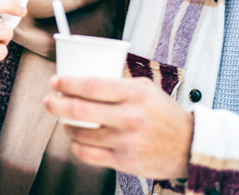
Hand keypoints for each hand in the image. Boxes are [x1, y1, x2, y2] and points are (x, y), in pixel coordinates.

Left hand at [44, 76, 193, 179]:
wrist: (190, 146)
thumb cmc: (164, 114)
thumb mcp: (146, 89)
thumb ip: (119, 83)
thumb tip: (84, 76)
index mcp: (134, 94)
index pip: (92, 86)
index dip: (68, 83)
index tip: (55, 81)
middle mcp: (130, 117)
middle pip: (80, 109)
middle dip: (57, 104)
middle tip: (49, 100)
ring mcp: (126, 141)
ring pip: (81, 133)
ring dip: (66, 126)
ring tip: (65, 121)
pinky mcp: (125, 162)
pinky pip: (89, 155)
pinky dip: (77, 146)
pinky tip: (76, 140)